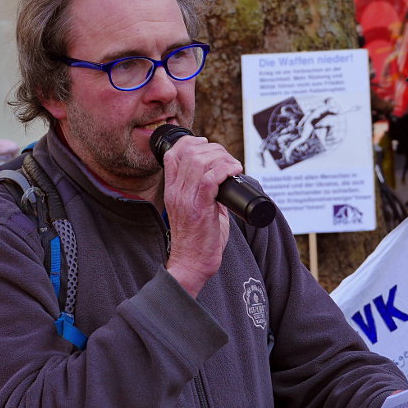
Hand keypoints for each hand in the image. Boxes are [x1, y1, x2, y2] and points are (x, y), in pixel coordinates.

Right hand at [162, 134, 242, 296]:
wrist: (191, 264)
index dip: (192, 143)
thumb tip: (223, 180)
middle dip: (213, 149)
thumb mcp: (195, 210)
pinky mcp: (200, 208)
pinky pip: (211, 179)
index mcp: (172, 190)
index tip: (209, 147)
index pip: (173, 153)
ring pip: (200, 161)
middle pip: (189, 152)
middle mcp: (176, 191)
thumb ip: (205, 193)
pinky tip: (234, 171)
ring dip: (221, 157)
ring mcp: (186, 199)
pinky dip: (225, 169)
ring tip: (232, 166)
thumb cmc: (196, 241)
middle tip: (228, 160)